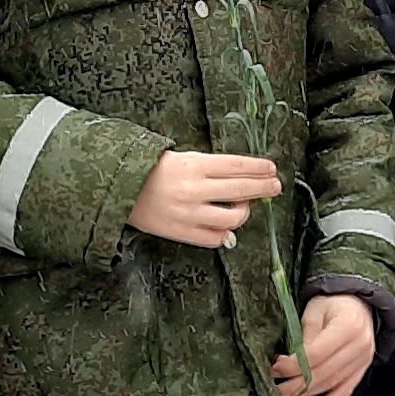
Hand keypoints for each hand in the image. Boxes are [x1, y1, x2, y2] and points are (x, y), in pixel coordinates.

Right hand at [131, 150, 282, 246]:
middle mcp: (194, 189)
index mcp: (193, 165)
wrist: (120, 188)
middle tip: (274, 186)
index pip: (237, 166)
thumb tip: (242, 176)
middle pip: (240, 190)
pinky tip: (226, 225)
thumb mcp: (182, 157)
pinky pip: (214, 238)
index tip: (272, 169)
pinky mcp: (182, 232)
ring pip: (232, 219)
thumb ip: (211, 167)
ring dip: (244, 212)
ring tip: (243, 206)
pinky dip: (225, 233)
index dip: (259, 168)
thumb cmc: (152, 170)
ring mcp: (189, 214)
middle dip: (263, 188)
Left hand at [273, 292, 377, 395]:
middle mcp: (359, 346)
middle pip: (322, 373)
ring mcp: (363, 361)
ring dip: (305, 393)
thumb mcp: (314, 311)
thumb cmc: (333, 304)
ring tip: (284, 394)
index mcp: (348, 326)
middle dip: (294, 383)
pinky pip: (343, 392)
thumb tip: (286, 365)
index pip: (316, 354)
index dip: (292, 365)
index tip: (274, 367)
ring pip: (330, 385)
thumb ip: (304, 336)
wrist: (358, 304)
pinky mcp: (362, 370)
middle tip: (273, 387)